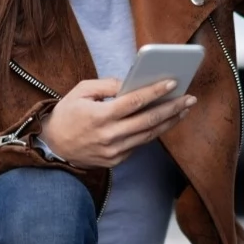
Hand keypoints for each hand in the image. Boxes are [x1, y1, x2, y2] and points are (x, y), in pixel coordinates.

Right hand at [37, 78, 196, 167]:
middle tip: (190, 98)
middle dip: (172, 108)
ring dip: (169, 122)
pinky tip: (165, 121)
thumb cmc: (67, 113)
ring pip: (149, 135)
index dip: (155, 92)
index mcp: (99, 116)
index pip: (133, 102)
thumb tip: (132, 83)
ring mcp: (113, 151)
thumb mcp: (81, 91)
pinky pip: (139, 144)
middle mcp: (109, 136)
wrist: (53, 146)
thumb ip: (107, 86)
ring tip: (184, 109)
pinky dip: (153, 132)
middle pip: (148, 121)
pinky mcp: (116, 160)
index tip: (173, 83)